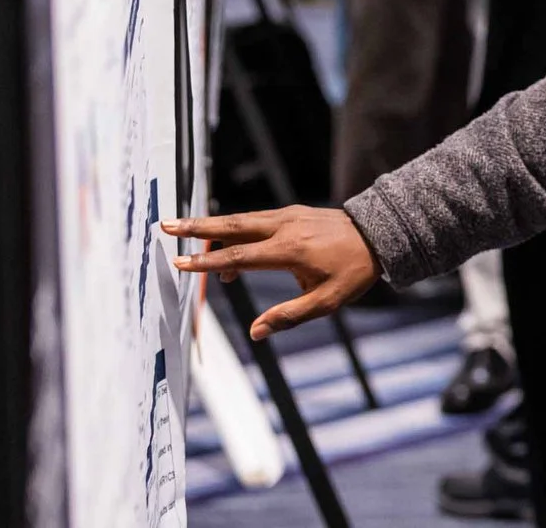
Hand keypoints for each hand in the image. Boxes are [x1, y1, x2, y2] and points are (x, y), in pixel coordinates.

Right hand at [163, 207, 379, 338]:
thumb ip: (290, 316)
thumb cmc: (354, 271)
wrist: (380, 234)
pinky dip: (234, 228)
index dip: (207, 262)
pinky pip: (256, 218)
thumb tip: (255, 333)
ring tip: (181, 229)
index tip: (179, 263)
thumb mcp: (328, 301)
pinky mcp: (292, 212)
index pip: (239, 256)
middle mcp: (285, 227)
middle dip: (196, 227)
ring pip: (242, 219)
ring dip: (211, 225)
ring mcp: (288, 216)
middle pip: (232, 227)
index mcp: (289, 250)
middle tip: (165, 226)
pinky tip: (223, 243)